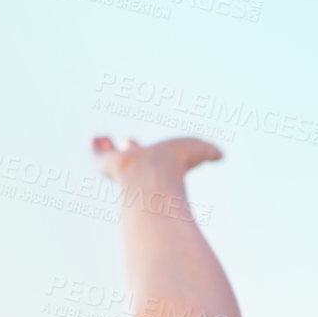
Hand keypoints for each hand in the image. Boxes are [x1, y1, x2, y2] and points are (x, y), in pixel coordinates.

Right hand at [90, 135, 222, 184]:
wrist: (153, 177)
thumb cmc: (177, 165)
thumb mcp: (201, 151)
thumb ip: (210, 152)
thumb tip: (221, 155)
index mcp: (160, 166)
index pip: (157, 160)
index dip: (157, 153)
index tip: (163, 151)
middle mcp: (141, 169)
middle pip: (135, 157)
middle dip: (132, 149)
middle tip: (128, 142)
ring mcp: (122, 167)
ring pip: (113, 157)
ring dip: (108, 148)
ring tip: (101, 140)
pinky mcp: (106, 165)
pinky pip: (98, 156)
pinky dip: (96, 148)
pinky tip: (96, 139)